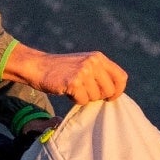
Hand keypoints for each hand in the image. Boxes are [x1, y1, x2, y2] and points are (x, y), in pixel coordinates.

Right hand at [6, 48, 128, 104]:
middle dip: (99, 97)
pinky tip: (68, 91)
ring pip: (96, 97)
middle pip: (109, 90)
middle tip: (85, 93)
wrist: (38, 67)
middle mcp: (93, 62)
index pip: (121, 77)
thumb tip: (115, 93)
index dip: (118, 90)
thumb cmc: (63, 70)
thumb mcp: (85, 65)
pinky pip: (83, 100)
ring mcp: (84, 71)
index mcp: (99, 58)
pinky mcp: (74, 82)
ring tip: (74, 88)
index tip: (110, 97)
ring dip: (85, 98)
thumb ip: (100, 74)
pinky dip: (76, 100)